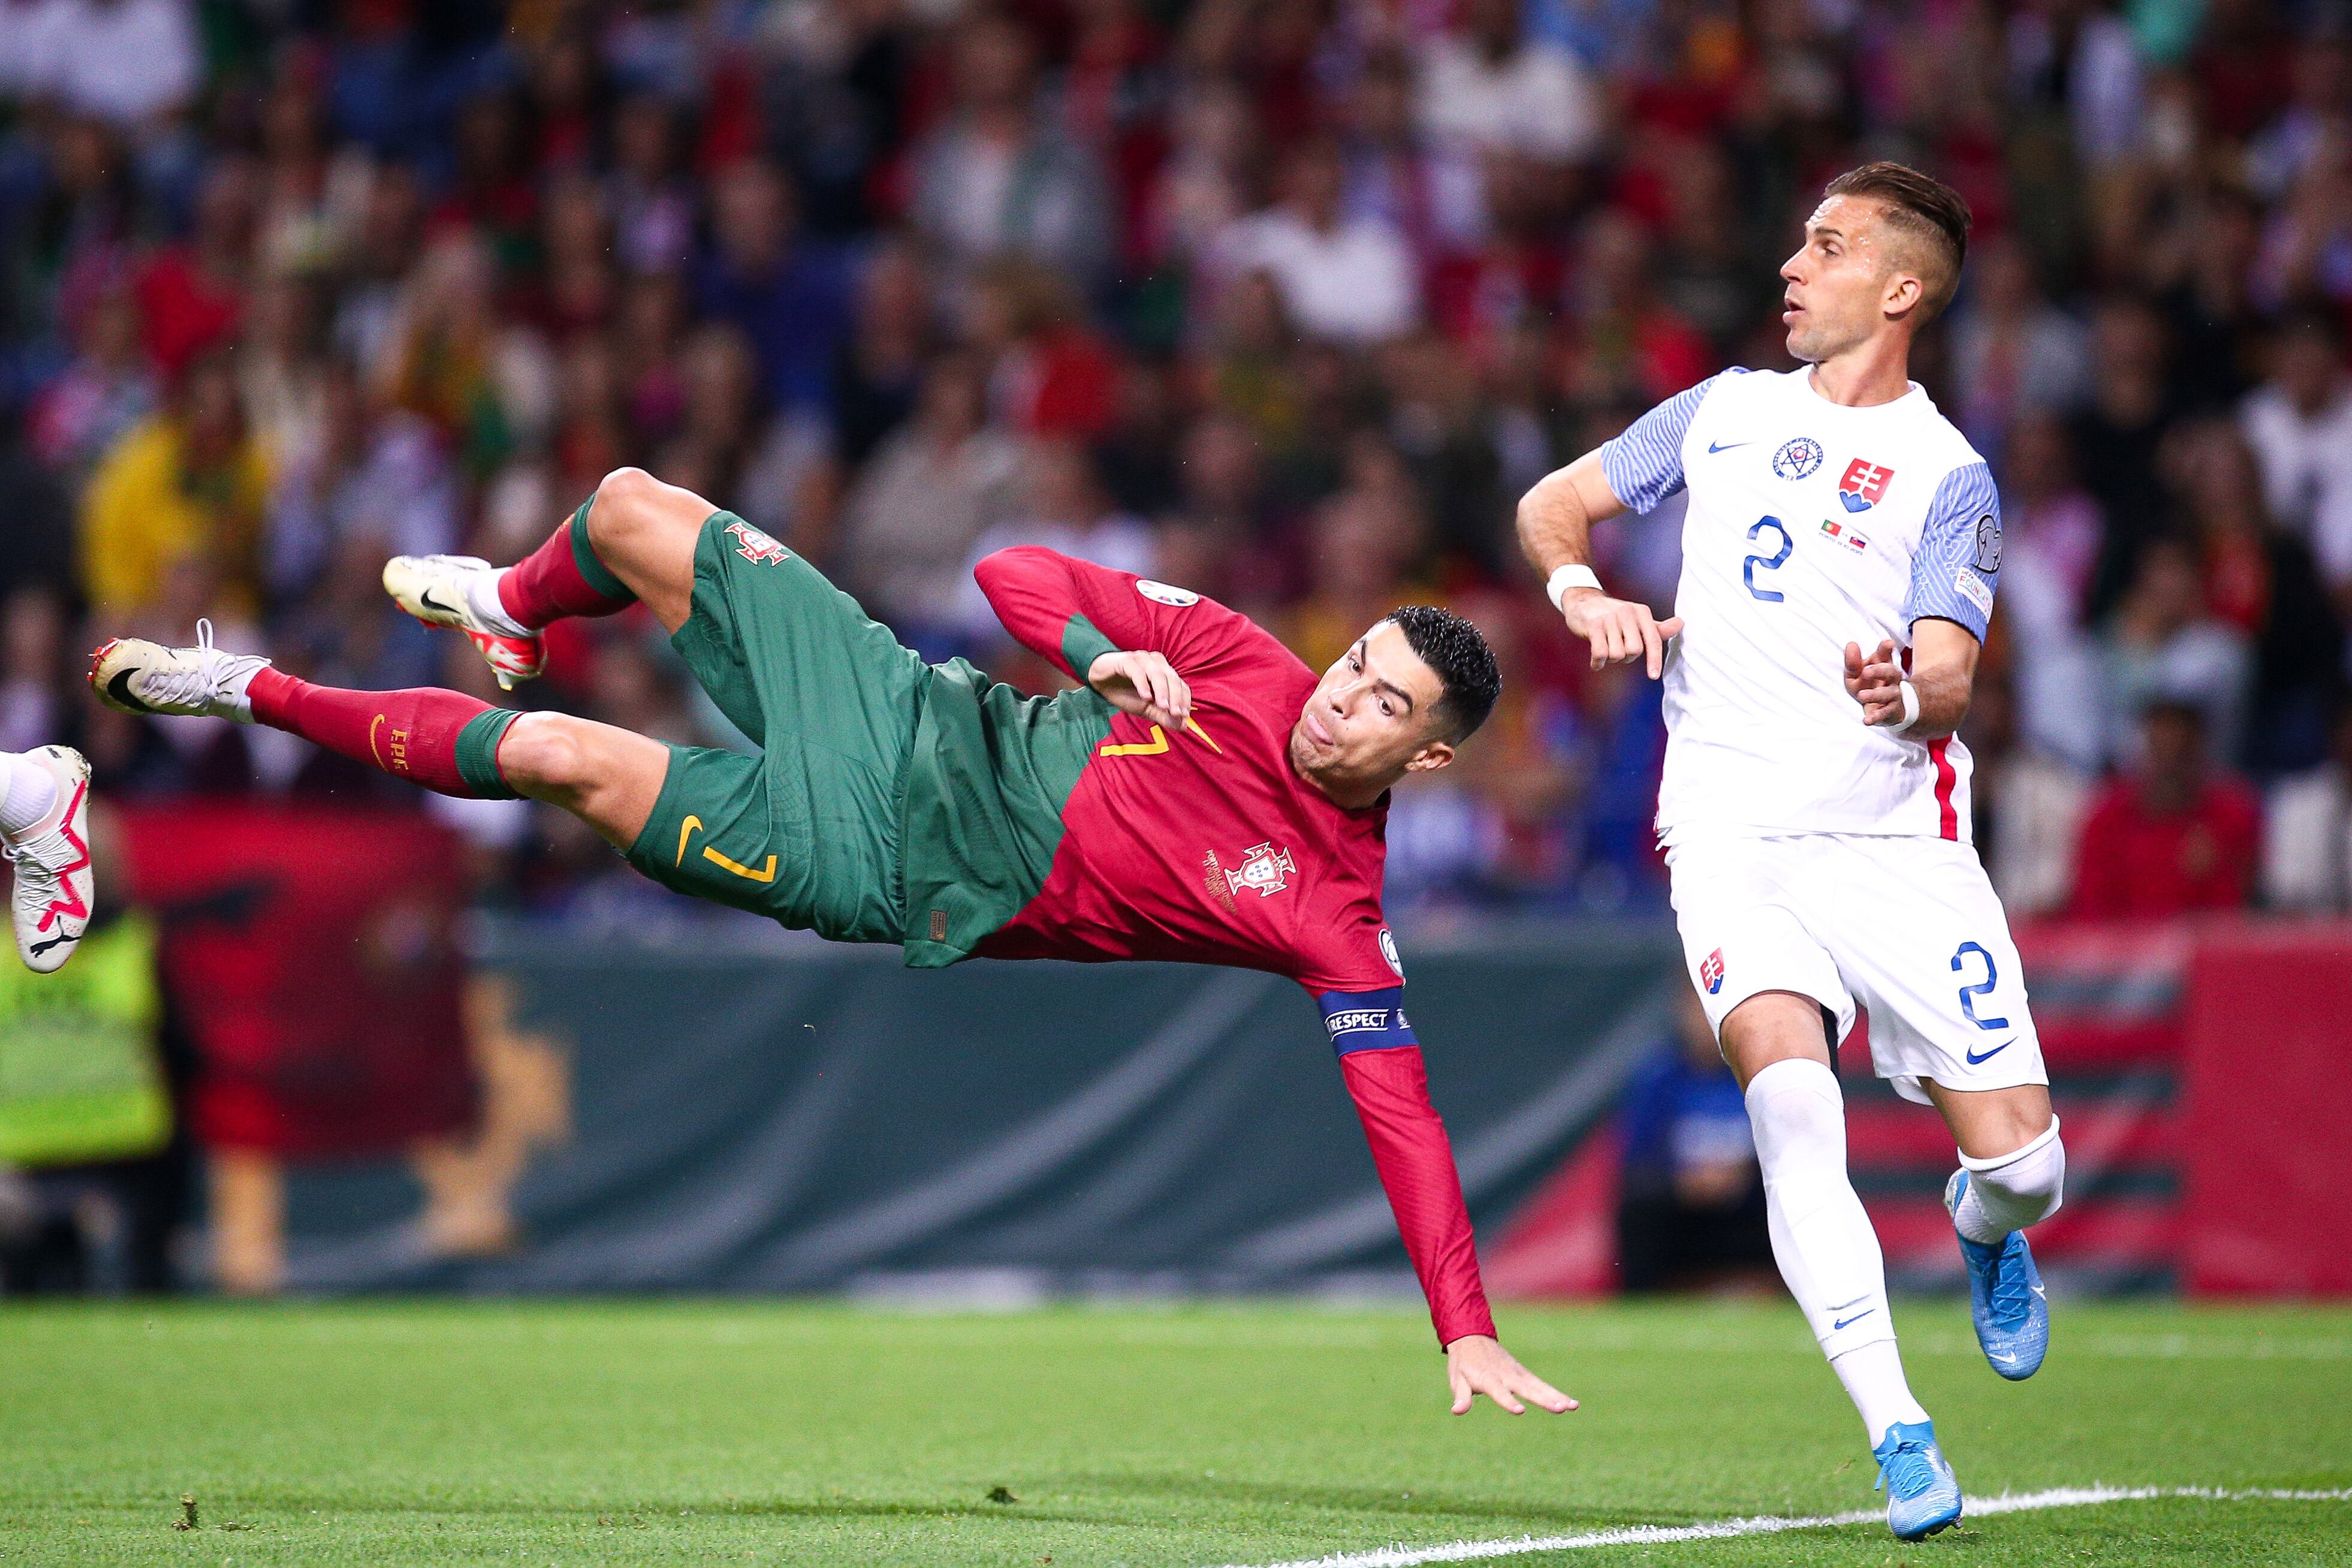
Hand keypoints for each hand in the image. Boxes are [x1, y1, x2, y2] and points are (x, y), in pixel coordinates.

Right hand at [1087, 649, 1190, 727]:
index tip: (1184, 716)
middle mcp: (1157, 663)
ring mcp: (1142, 659)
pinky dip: (1143, 684)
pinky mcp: (1127, 660)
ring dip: (1162, 691)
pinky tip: (1145, 697)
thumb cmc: (1125, 692)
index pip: (1181, 685)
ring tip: (1162, 706)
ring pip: (1157, 673)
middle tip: (1176, 714)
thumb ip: (1163, 715)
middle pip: (1172, 678)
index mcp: (1165, 672)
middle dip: (1175, 697)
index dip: (1184, 700)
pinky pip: (1138, 671)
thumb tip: (1183, 726)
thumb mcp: (1145, 708)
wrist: (1100, 681)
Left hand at [1443, 1334, 1575, 1414]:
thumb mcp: (1457, 1378)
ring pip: (1539, 1386)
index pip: (1499, 1391)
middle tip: (1560, 1408)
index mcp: (1488, 1377)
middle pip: (1527, 1388)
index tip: (1520, 1410)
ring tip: (1573, 1407)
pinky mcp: (1524, 1374)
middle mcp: (1506, 1375)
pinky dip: (1556, 1393)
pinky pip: (1542, 1385)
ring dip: (1556, 1396)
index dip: (1508, 1401)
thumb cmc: (1463, 1362)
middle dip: (1543, 1399)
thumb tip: (1456, 1411)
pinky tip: (1572, 1404)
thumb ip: (1461, 1396)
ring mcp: (1518, 1373)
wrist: (1472, 1336)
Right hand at [1559, 589, 1682, 678]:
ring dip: (1611, 659)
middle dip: (1627, 658)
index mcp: (1641, 612)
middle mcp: (1627, 612)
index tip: (1654, 675)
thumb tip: (1681, 624)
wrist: (1583, 601)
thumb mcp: (1637, 619)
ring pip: (1617, 654)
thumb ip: (1657, 627)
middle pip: (1634, 650)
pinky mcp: (1593, 625)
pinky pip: (1600, 653)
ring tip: (1606, 649)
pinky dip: (1598, 663)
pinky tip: (1596, 662)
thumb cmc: (1614, 615)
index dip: (1654, 660)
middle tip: (1618, 650)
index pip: (1653, 640)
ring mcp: (1609, 618)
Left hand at [1843, 638, 1905, 725]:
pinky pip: (1885, 714)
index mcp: (1883, 666)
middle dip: (1879, 671)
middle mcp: (1891, 680)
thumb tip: (1851, 644)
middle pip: (1892, 672)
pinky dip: (1876, 717)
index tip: (1888, 643)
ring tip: (1862, 695)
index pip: (1885, 655)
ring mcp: (1893, 696)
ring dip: (1875, 694)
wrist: (1885, 708)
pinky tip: (1866, 720)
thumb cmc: (1868, 685)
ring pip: (1889, 693)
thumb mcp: (1856, 674)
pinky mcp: (1890, 712)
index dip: (1886, 649)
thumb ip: (1853, 662)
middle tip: (1865, 671)